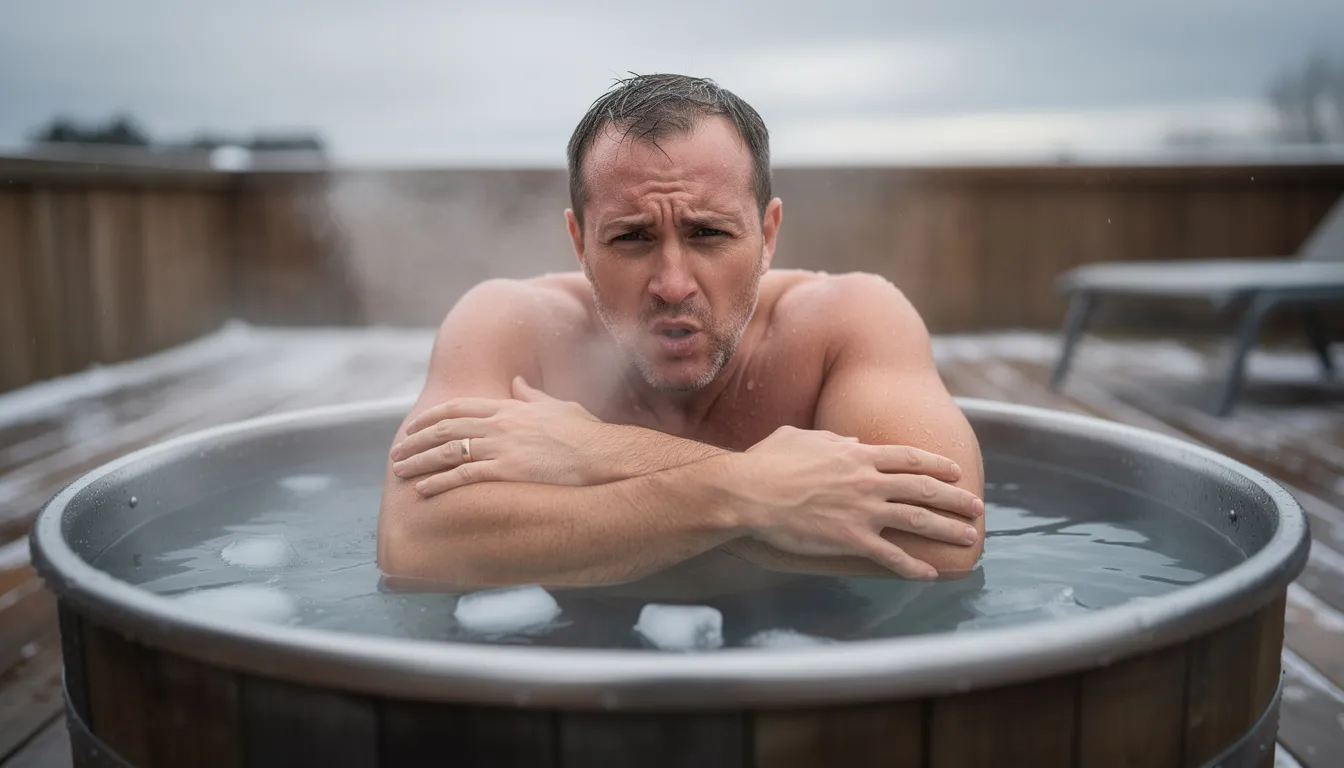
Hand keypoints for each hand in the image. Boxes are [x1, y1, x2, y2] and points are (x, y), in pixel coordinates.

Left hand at [390, 377, 606, 494]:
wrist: (605, 454)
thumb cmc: (587, 434)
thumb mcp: (558, 406)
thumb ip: (532, 395)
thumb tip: (517, 382)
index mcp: (511, 407)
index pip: (459, 408)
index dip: (431, 417)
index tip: (412, 426)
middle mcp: (501, 423)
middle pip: (446, 428)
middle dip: (416, 440)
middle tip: (396, 452)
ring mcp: (503, 446)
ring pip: (448, 451)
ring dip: (420, 461)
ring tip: (401, 471)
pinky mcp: (508, 470)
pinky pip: (464, 475)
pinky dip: (439, 482)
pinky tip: (423, 490)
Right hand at [734, 426, 983, 579]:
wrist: (749, 493)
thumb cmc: (768, 462)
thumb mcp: (802, 437)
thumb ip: (832, 437)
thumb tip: (851, 438)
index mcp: (857, 454)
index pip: (909, 458)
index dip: (936, 465)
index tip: (955, 472)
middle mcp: (868, 481)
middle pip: (924, 489)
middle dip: (955, 499)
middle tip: (977, 507)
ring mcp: (862, 511)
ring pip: (918, 521)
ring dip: (947, 529)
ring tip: (969, 538)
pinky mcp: (851, 539)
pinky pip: (891, 556)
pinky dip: (913, 567)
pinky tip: (930, 575)